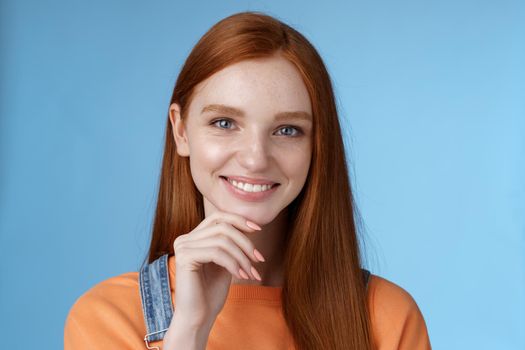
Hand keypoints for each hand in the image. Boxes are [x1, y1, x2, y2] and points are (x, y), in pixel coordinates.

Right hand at [168, 210, 263, 329]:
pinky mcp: (184, 257)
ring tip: (251, 272)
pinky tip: (241, 276)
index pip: (218, 217)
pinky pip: (216, 252)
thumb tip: (251, 226)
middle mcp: (185, 239)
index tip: (259, 229)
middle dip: (245, 242)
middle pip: (223, 227)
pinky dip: (233, 263)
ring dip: (242, 257)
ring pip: (222, 240)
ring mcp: (182, 247)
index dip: (239, 220)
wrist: (198, 318)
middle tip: (259, 259)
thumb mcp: (226, 262)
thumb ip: (232, 244)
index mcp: (193, 237)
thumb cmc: (211, 292)